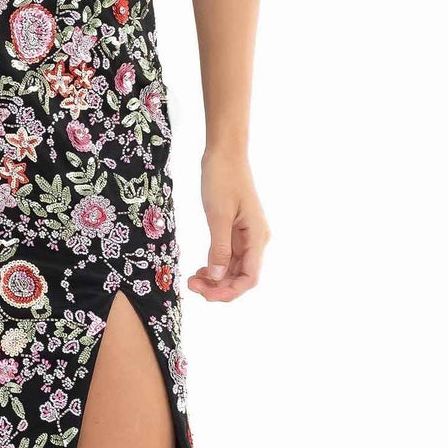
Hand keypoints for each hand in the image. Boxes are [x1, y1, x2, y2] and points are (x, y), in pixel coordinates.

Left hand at [186, 148, 268, 302]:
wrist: (225, 153)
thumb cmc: (223, 179)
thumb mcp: (218, 215)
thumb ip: (218, 248)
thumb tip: (217, 277)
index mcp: (257, 237)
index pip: (249, 278)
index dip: (229, 292)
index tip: (206, 295)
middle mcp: (256, 240)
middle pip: (240, 276)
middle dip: (218, 286)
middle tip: (190, 285)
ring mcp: (246, 236)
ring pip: (233, 269)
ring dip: (215, 278)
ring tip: (192, 279)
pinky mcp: (236, 230)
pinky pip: (228, 257)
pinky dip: (214, 266)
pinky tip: (200, 270)